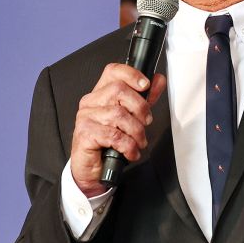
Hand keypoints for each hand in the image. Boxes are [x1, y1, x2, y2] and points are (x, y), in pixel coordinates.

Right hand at [70, 64, 167, 196]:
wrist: (92, 171)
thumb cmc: (108, 144)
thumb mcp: (130, 119)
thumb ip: (144, 99)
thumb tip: (158, 81)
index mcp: (100, 94)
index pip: (113, 72)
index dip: (132, 74)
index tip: (146, 85)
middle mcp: (90, 102)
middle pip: (119, 90)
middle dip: (140, 108)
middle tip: (145, 123)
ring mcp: (85, 117)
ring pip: (119, 114)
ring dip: (136, 132)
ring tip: (138, 142)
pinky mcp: (85, 134)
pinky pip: (114, 135)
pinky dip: (128, 146)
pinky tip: (130, 151)